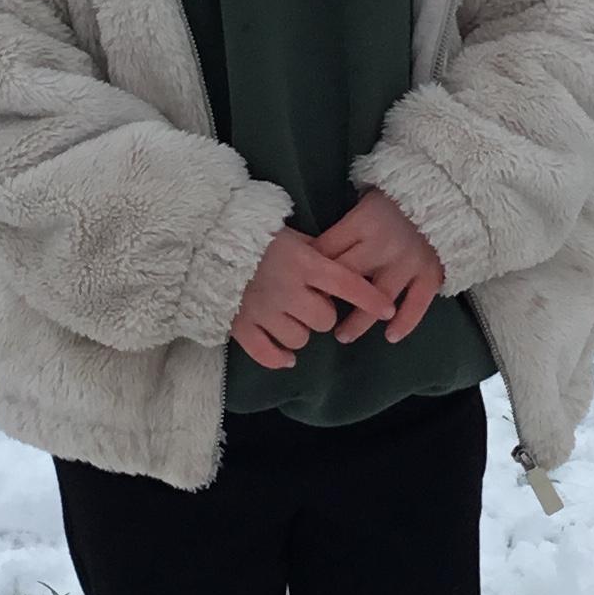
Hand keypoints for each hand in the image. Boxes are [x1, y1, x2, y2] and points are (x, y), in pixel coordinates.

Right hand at [231, 226, 393, 371]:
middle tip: (309, 303)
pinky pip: (269, 354)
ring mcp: (264, 311)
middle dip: (322, 314)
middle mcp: (288, 289)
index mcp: (304, 263)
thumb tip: (342, 271)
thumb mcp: (290, 236)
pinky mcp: (242, 327)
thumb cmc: (253, 237)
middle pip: (325, 319)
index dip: (371, 299)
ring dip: (300, 332)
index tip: (388, 309)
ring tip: (289, 319)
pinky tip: (285, 356)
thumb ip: (316, 254)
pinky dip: (279, 358)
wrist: (206, 244)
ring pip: (300, 339)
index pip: (348, 284)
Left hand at [313, 189, 445, 345]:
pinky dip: (405, 322)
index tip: (303, 284)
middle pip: (346, 277)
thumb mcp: (368, 198)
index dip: (312, 270)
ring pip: (377, 298)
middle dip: (327, 297)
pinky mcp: (431, 273)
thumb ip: (349, 223)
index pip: (326, 250)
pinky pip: (416, 304)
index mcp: (362, 222)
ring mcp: (408, 262)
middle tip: (316, 313)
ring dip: (358, 321)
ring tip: (342, 336)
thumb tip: (317, 247)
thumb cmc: (402, 195)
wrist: (450, 192)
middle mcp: (382, 245)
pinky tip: (391, 337)